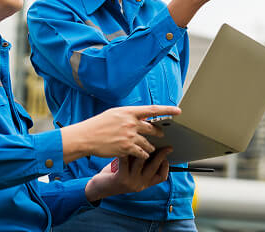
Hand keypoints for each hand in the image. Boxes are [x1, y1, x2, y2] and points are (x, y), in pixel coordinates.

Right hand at [61, 105, 180, 162]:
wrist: (86, 136)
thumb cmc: (98, 125)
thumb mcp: (113, 114)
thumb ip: (127, 115)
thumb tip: (139, 116)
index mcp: (128, 112)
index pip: (152, 110)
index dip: (167, 110)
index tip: (178, 111)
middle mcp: (131, 123)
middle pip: (152, 128)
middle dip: (158, 133)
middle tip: (161, 134)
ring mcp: (129, 136)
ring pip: (148, 143)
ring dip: (149, 147)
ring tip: (148, 148)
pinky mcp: (127, 148)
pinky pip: (142, 153)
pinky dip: (143, 155)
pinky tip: (141, 155)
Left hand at [84, 148, 172, 201]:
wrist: (100, 188)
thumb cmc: (116, 175)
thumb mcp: (131, 171)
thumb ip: (140, 163)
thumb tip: (150, 144)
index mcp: (145, 184)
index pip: (162, 177)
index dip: (165, 165)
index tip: (166, 153)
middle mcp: (140, 185)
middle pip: (154, 167)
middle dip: (159, 153)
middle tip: (159, 141)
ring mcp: (131, 182)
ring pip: (141, 161)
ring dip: (140, 148)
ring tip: (139, 138)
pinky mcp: (122, 178)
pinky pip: (126, 161)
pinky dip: (126, 150)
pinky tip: (124, 142)